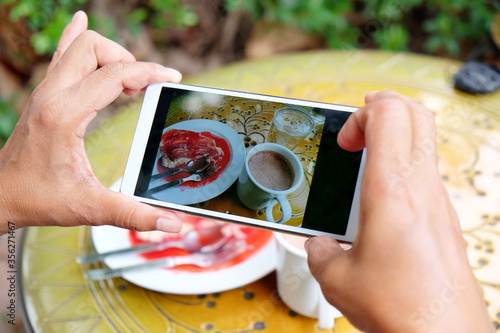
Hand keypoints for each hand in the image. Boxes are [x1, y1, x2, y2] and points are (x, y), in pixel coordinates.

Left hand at [0, 11, 183, 234]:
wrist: (0, 196)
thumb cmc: (39, 200)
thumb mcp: (90, 209)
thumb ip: (133, 215)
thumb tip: (172, 225)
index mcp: (64, 115)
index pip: (113, 75)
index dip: (148, 72)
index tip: (172, 78)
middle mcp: (52, 95)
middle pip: (93, 47)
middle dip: (127, 59)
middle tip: (145, 87)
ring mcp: (44, 91)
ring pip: (78, 46)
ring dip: (109, 54)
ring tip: (129, 78)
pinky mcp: (44, 95)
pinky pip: (62, 54)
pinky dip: (76, 37)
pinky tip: (81, 22)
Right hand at [305, 91, 493, 332]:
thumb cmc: (401, 307)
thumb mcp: (336, 277)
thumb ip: (321, 250)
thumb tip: (322, 245)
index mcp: (392, 189)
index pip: (389, 113)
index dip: (361, 113)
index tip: (344, 141)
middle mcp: (422, 187)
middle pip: (415, 114)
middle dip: (382, 109)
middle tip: (358, 129)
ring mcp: (439, 202)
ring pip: (423, 143)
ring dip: (392, 142)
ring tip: (362, 168)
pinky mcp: (445, 220)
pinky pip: (424, 175)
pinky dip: (400, 172)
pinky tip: (377, 205)